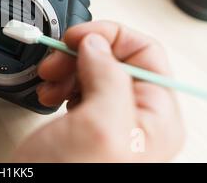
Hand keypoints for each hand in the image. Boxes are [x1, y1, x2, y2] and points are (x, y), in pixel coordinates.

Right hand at [14, 21, 183, 161]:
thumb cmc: (70, 179)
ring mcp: (110, 120)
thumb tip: (97, 44)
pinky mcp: (86, 123)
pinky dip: (61, 81)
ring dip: (68, 67)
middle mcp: (136, 117)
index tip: (78, 37)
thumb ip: (108, 77)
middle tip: (57, 60)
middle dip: (83, 53)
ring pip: (94, 70)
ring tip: (50, 80)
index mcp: (156, 117)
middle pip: (117, 59)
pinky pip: (78, 86)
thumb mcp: (99, 127)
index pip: (146, 53)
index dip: (110, 37)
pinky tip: (51, 92)